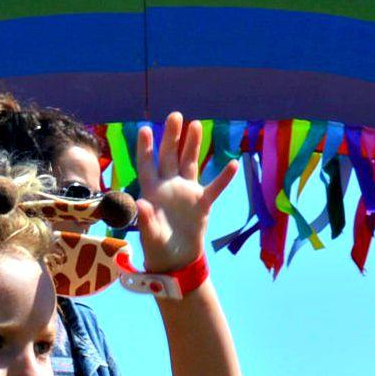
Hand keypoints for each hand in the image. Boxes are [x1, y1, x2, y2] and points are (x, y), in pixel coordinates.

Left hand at [132, 113, 238, 272]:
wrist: (177, 260)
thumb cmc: (157, 248)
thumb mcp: (150, 236)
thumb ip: (145, 220)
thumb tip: (140, 203)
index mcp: (152, 192)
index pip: (147, 165)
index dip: (145, 148)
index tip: (145, 129)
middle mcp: (169, 186)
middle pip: (170, 157)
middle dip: (172, 137)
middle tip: (175, 115)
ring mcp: (186, 192)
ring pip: (190, 164)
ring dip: (193, 146)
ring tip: (196, 125)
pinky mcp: (202, 203)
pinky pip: (215, 187)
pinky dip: (224, 178)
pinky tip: (233, 163)